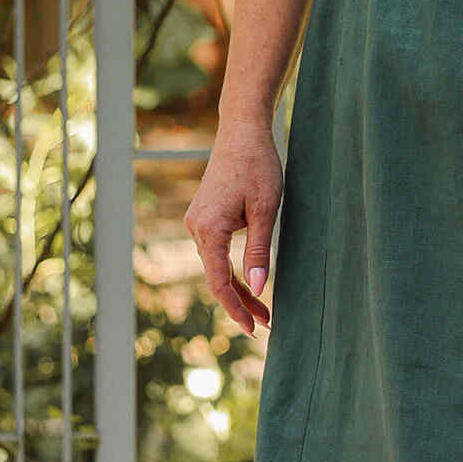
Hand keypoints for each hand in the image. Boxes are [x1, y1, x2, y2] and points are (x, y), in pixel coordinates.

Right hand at [185, 120, 284, 333]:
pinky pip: (215, 251)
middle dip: (241, 303)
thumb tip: (260, 290)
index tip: (254, 328)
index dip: (236, 309)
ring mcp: (197, 222)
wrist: (242, 132)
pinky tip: (249, 281)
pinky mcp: (204, 216)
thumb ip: (259, 252)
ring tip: (263, 309)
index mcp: (208, 229)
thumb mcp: (265, 211)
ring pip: (216, 266)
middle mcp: (196, 228)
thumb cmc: (258, 166)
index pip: (219, 283)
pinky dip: (231, 269)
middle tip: (266, 324)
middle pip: (216, 278)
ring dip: (238, 288)